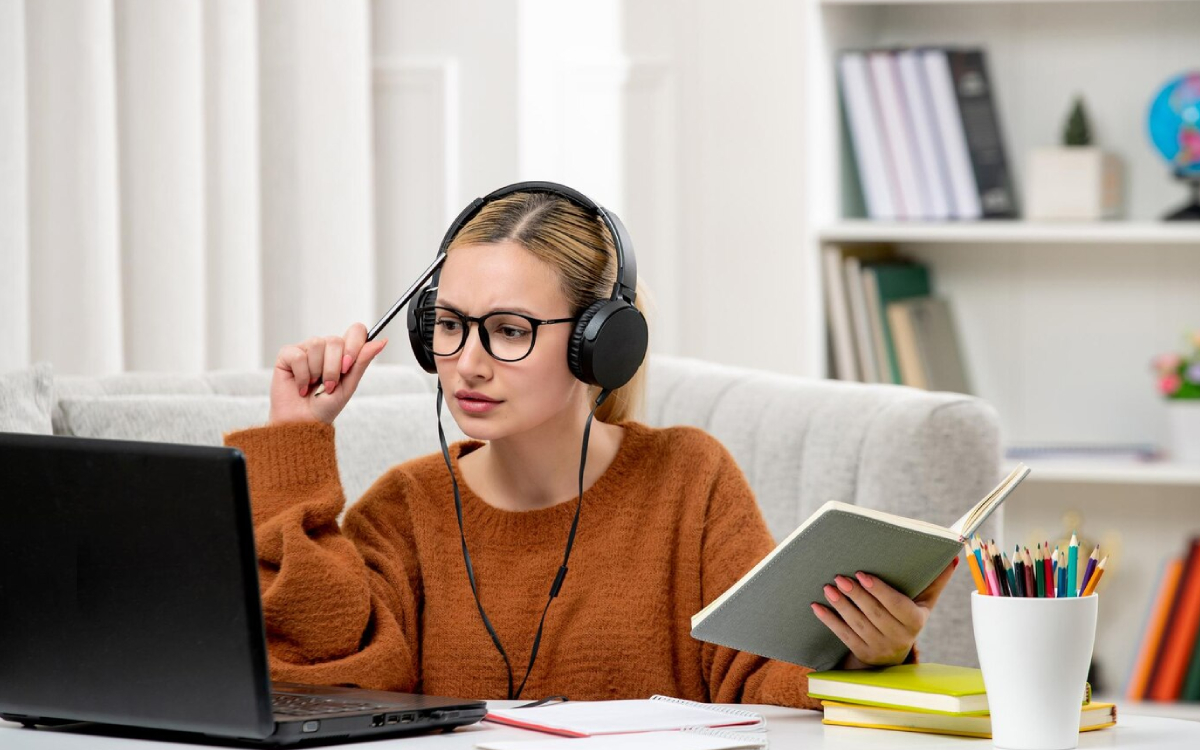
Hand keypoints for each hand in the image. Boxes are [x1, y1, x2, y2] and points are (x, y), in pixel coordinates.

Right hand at [268, 323, 387, 425]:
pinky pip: (298, 356)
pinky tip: (301, 386)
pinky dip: (302, 375)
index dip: (354, 346)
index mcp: (343, 353)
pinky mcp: (287, 355)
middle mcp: (325, 347)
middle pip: (335, 340)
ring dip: (317, 372)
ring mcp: (306, 349)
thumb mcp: (349, 385)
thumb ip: (362, 362)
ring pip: (316, 345)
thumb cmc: (326, 406)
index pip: (356, 331)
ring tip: (313, 385)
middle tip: (329, 385)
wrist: (303, 422)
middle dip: (333, 368)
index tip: (348, 366)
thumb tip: (381, 342)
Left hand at [811, 559, 957, 668]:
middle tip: (839, 577)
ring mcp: (879, 648)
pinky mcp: (862, 653)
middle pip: (874, 614)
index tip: (862, 575)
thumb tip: (953, 556)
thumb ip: (936, 580)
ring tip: (828, 587)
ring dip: (841, 605)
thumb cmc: (909, 617)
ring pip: (857, 624)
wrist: (894, 654)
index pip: (896, 605)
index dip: (879, 591)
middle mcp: (899, 638)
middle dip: (856, 595)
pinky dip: (829, 621)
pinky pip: (843, 636)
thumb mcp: (924, 602)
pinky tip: (817, 606)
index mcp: (915, 622)